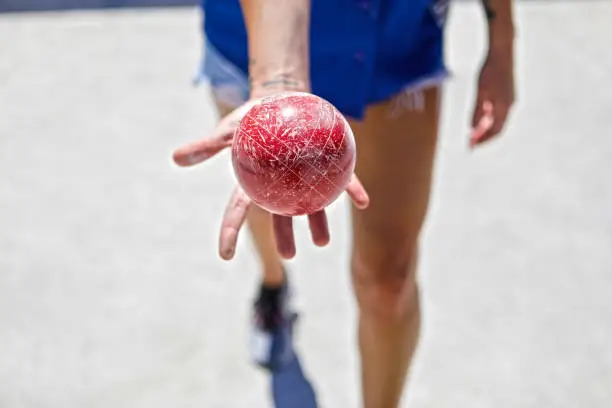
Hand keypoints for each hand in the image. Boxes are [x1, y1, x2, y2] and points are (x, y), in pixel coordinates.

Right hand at [173, 96, 369, 260]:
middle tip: (290, 254)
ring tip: (322, 241)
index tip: (225, 255)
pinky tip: (362, 202)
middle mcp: (281, 187)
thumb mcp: (228, 129)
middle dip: (284, 236)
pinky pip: (341, 179)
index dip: (230, 232)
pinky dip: (352, 189)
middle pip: (281, 215)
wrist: (282, 101)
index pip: (239, 210)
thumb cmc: (252, 119)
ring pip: (311, 205)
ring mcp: (305, 179)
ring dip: (317, 223)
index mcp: (256, 183)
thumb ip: (206, 146)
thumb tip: (174, 158)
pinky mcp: (327, 166)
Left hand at [470, 47, 515, 146]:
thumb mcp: (480, 92)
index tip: (471, 147)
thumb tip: (472, 129)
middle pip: (497, 127)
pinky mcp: (508, 93)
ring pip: (499, 119)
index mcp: (504, 107)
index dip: (483, 141)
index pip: (495, 131)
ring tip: (473, 132)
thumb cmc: (489, 70)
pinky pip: (499, 111)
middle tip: (470, 143)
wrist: (502, 51)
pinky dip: (489, 117)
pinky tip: (480, 115)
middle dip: (484, 137)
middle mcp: (510, 105)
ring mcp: (510, 99)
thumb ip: (477, 111)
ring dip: (486, 127)